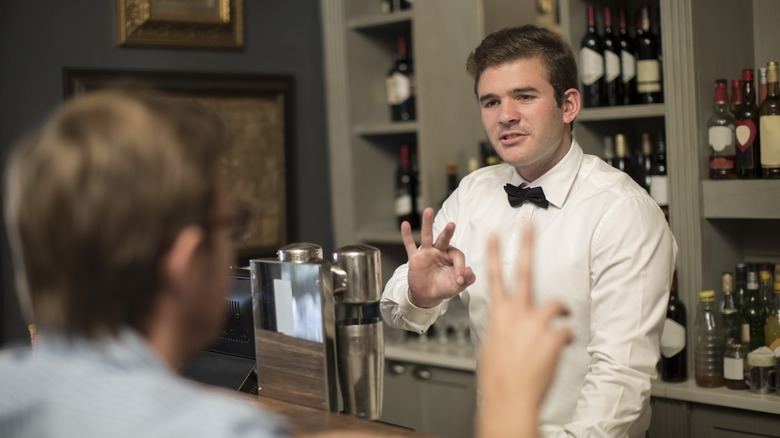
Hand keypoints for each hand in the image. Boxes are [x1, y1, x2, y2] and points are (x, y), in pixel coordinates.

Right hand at [401, 207, 475, 307]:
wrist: (427, 297)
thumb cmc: (443, 288)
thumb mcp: (458, 286)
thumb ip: (467, 279)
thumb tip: (469, 270)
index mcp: (452, 257)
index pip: (458, 256)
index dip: (460, 267)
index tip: (459, 280)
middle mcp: (440, 252)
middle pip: (444, 239)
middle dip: (448, 232)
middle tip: (452, 224)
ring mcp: (427, 253)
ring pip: (427, 236)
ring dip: (427, 224)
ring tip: (429, 211)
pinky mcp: (415, 258)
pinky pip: (410, 245)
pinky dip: (407, 235)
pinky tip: (405, 224)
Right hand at [476, 225, 571, 437]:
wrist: (508, 400)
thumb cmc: (498, 378)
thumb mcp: (491, 346)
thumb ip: (502, 328)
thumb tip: (507, 325)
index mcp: (498, 315)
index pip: (493, 277)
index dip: (492, 253)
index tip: (494, 233)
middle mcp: (515, 314)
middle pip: (522, 271)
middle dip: (526, 245)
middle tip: (530, 225)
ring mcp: (534, 323)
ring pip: (556, 302)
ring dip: (561, 310)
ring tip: (561, 317)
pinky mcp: (553, 336)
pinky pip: (567, 330)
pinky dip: (565, 339)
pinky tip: (559, 350)